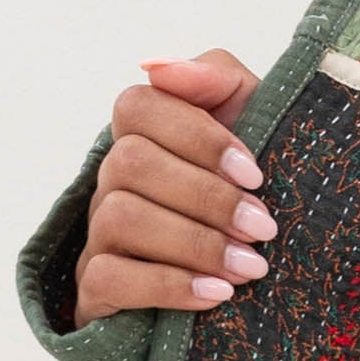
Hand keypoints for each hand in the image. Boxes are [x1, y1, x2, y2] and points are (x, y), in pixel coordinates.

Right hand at [73, 50, 267, 325]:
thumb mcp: (256, 128)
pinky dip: (168, 285)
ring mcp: (97, 235)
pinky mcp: (95, 290)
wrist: (256, 293)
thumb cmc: (252, 197)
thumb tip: (155, 65)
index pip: (138, 107)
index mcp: (145, 136)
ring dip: (194, 243)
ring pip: (120, 217)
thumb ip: (216, 82)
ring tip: (251, 267)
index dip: (197, 136)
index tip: (256, 173)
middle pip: (130, 162)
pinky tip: (217, 295)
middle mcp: (112, 181)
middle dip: (207, 197)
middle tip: (264, 229)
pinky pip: (108, 278)